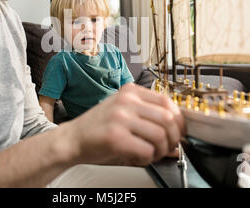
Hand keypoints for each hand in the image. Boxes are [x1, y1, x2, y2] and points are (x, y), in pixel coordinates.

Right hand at [61, 83, 185, 166]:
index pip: (167, 101)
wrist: (71, 139)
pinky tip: (139, 158)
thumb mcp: (124, 116)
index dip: (178, 120)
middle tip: (168, 147)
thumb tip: (176, 141)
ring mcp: (120, 117)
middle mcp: (126, 101)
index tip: (177, 132)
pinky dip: (148, 159)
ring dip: (161, 150)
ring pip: (160, 135)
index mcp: (130, 92)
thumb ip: (150, 123)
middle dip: (174, 137)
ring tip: (152, 154)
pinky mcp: (115, 136)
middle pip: (168, 118)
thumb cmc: (97, 129)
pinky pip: (146, 150)